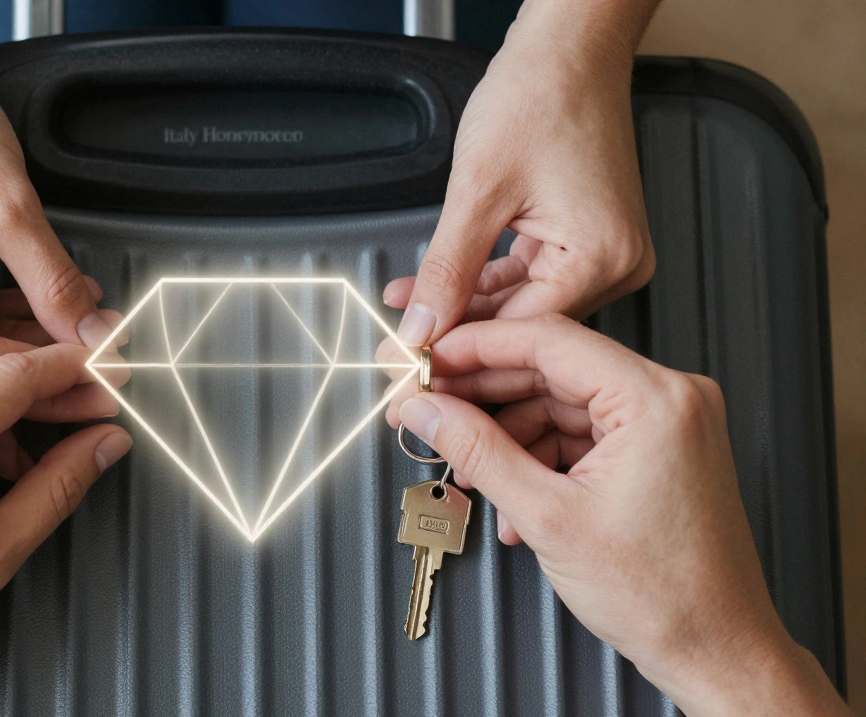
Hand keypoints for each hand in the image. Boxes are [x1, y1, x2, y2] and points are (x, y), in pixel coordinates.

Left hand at [391, 0, 656, 351]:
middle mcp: (617, 262)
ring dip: (462, 304)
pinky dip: (480, 278)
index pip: (524, 329)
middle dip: (457, 330)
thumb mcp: (477, 191)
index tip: (413, 367)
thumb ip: (446, 269)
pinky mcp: (586, 238)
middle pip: (524, 320)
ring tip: (408, 318)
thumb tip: (422, 327)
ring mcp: (605, 251)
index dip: (462, 350)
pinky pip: (528, 273)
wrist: (567, 45)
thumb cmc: (541, 94)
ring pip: (521, 300)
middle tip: (402, 349)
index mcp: (603, 256)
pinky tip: (434, 288)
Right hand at [396, 315, 849, 716]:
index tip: (430, 359)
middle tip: (431, 408)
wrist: (714, 650)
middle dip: (485, 395)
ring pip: (561, 403)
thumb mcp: (547, 516)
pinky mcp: (659, 448)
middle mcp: (670, 397)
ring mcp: (667, 422)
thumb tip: (429, 411)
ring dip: (509, 435)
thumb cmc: (662, 594)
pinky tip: (510, 493)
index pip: (548, 339)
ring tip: (469, 469)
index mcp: (656, 399)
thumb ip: (478, 451)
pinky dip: (540, 457)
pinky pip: (582, 432)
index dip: (476, 346)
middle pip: (552, 368)